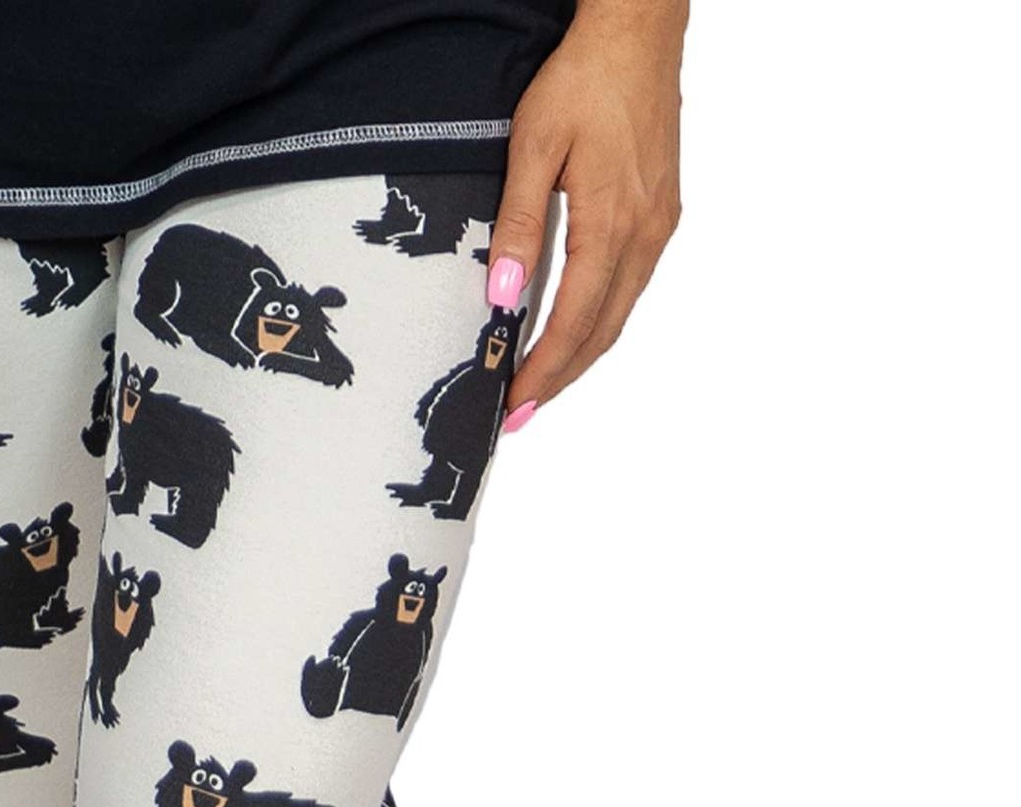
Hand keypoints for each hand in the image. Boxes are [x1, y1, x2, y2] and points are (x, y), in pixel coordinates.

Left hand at [489, 0, 685, 415]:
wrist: (640, 30)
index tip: (512, 405)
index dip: (542, 371)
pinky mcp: (661, 212)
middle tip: (519, 414)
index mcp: (613, 223)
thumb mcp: (532, 146)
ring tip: (540, 383)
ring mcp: (659, 225)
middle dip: (559, 379)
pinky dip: (599, 320)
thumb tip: (500, 296)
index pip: (574, 322)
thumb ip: (517, 224)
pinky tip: (573, 329)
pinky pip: (630, 286)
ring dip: (580, 355)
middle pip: (602, 332)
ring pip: (619, 313)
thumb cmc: (585, 78)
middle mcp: (646, 233)